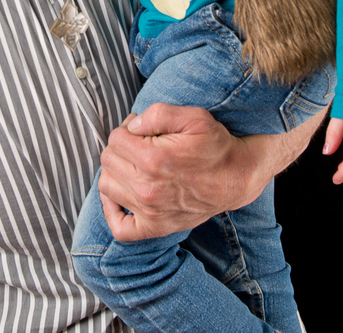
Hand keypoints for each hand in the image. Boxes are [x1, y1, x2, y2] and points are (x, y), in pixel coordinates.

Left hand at [98, 103, 262, 241]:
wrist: (236, 177)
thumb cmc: (215, 145)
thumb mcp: (193, 116)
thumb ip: (157, 114)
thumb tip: (132, 125)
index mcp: (153, 159)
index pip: (115, 138)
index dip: (127, 128)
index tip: (141, 129)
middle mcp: (147, 188)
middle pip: (108, 160)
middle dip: (120, 146)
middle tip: (139, 143)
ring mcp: (149, 212)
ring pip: (106, 186)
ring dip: (115, 171)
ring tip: (132, 163)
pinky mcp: (155, 228)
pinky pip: (119, 226)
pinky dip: (112, 210)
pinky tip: (120, 194)